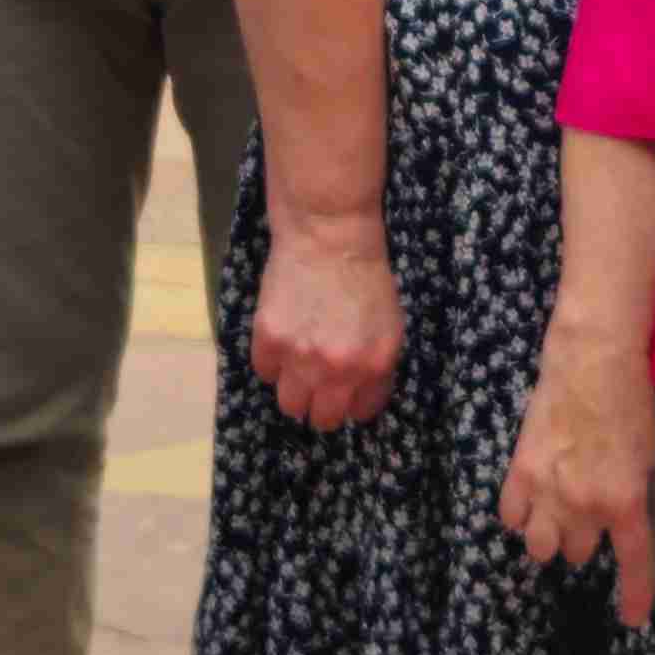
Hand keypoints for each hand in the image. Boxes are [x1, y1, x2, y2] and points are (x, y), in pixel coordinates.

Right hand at [251, 212, 404, 430]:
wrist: (330, 235)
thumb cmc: (365, 275)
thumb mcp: (389, 325)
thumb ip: (375, 365)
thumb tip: (357, 396)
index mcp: (375, 365)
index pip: (360, 413)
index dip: (351, 402)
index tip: (344, 391)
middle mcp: (339, 370)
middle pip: (322, 419)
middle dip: (321, 406)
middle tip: (317, 385)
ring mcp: (301, 357)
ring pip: (290, 405)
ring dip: (294, 389)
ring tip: (296, 365)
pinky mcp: (270, 340)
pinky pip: (265, 372)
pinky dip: (272, 361)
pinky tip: (282, 338)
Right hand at [498, 321, 654, 621]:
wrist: (591, 362)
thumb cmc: (630, 403)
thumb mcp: (647, 456)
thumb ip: (630, 493)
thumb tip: (614, 514)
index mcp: (625, 501)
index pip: (632, 563)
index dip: (633, 596)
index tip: (630, 619)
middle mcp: (585, 505)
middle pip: (577, 553)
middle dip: (583, 539)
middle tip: (588, 513)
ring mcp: (547, 491)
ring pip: (540, 547)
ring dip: (550, 534)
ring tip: (556, 513)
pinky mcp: (519, 472)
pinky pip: (511, 518)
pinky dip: (521, 515)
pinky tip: (530, 500)